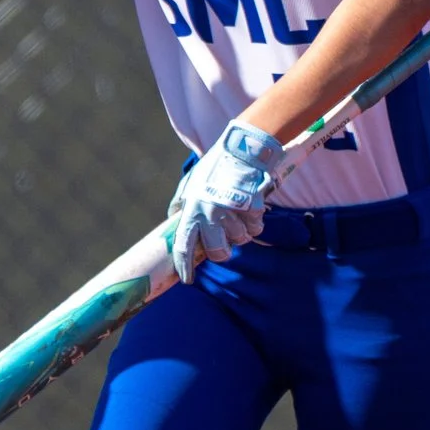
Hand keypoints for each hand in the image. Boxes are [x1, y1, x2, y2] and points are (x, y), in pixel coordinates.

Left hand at [167, 122, 287, 284]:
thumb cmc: (215, 167)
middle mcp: (210, 214)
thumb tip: (173, 220)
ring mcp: (232, 212)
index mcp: (192, 209)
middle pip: (217, 253)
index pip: (183, 246)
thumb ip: (183, 203)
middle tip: (224, 243)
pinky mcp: (252, 209)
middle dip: (222, 252)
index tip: (187, 279)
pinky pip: (256, 228)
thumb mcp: (191, 183)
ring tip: (238, 214)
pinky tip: (251, 208)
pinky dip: (255, 222)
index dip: (184, 267)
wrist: (242, 150)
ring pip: (240, 241)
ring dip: (241, 232)